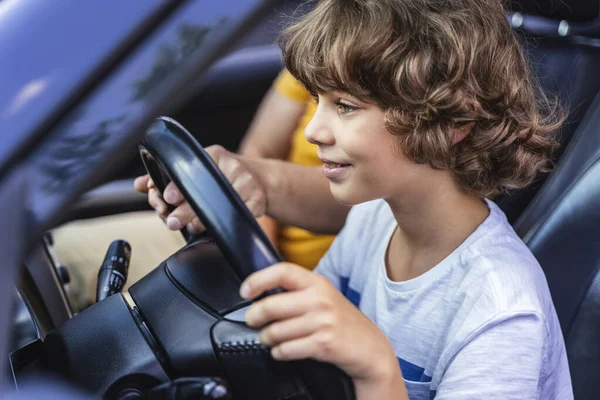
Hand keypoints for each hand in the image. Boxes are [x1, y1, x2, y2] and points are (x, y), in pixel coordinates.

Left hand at [133, 145, 267, 232]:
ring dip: (201, 221)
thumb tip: (138, 184)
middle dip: (184, 210)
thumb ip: (168, 177)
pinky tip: (213, 228)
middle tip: (171, 221)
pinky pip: (237, 216)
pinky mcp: (258, 201)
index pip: (191, 169)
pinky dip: (223, 225)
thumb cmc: (225, 176)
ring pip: (219, 207)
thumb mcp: (200, 170)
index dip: (176, 186)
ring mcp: (247, 183)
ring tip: (190, 227)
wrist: (262, 181)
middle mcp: (232, 166)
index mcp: (214, 155)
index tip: (165, 198)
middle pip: (204, 191)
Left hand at [240, 263, 401, 386]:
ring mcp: (323, 321)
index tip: (245, 291)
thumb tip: (261, 292)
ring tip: (268, 338)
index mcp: (317, 282)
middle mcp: (320, 299)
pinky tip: (281, 351)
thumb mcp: (323, 297)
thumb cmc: (341, 322)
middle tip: (252, 320)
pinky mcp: (323, 344)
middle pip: (271, 305)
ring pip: (276, 331)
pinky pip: (286, 349)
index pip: (282, 271)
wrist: (370, 348)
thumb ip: (298, 291)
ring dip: (266, 338)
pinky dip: (278, 353)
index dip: (258, 279)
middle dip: (255, 316)